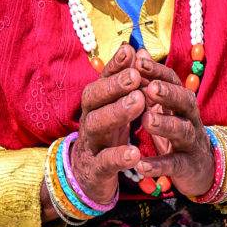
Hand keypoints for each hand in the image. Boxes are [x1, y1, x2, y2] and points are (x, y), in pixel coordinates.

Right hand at [69, 43, 144, 204]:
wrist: (88, 177)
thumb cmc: (106, 136)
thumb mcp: (114, 108)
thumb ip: (123, 82)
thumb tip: (134, 49)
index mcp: (96, 104)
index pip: (102, 79)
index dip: (114, 66)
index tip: (130, 51)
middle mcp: (89, 119)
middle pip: (94, 98)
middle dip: (114, 85)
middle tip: (135, 76)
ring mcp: (90, 144)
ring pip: (97, 125)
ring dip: (117, 112)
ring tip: (139, 102)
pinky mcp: (95, 170)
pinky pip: (104, 161)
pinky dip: (119, 156)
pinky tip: (135, 152)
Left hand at [134, 48, 213, 196]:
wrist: (200, 168)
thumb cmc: (176, 130)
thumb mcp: (166, 106)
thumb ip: (152, 81)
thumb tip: (138, 50)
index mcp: (180, 100)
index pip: (172, 79)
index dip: (157, 70)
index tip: (138, 62)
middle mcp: (189, 118)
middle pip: (185, 101)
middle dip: (168, 93)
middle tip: (150, 87)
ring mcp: (191, 142)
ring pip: (182, 131)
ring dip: (165, 125)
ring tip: (147, 120)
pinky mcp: (187, 166)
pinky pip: (174, 165)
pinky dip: (158, 164)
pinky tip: (140, 165)